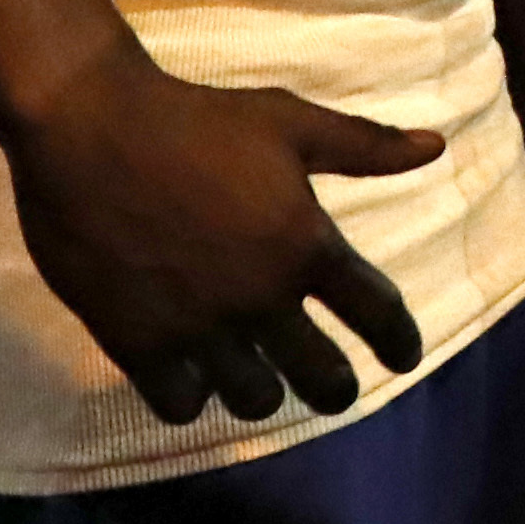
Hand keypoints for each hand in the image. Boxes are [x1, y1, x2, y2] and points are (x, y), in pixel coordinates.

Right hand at [2, 59, 442, 429]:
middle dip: (336, 388)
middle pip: (322, 378)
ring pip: (252, 400)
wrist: (91, 126)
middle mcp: (261, 298)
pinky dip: (193, 396)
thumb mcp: (290, 122)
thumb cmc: (197, 119)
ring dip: (262, 391)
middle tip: (334, 389)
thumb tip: (434, 148)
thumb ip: (364, 146)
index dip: (399, 341)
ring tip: (259, 379)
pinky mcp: (136, 342)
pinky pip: (181, 404)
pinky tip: (194, 376)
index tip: (404, 358)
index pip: (377, 313)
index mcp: (307, 246)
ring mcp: (198, 327)